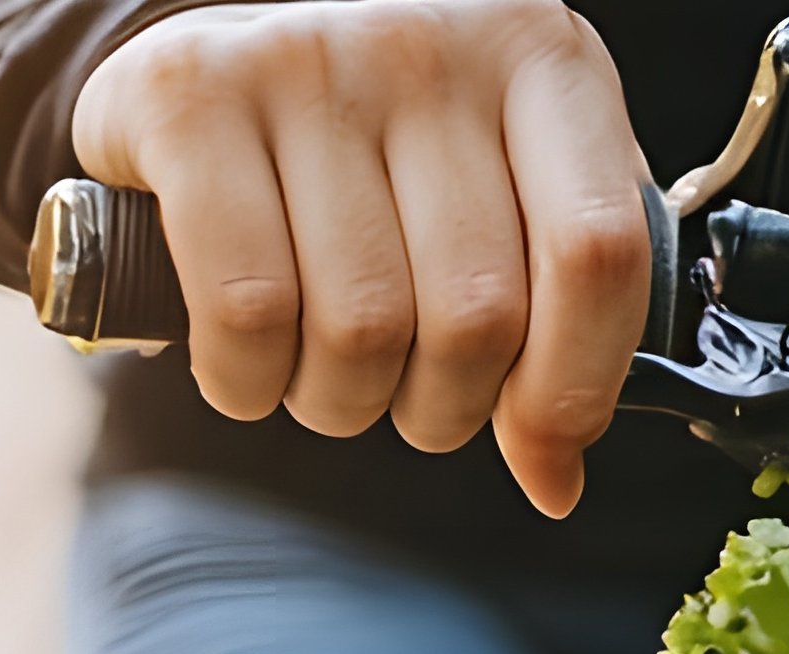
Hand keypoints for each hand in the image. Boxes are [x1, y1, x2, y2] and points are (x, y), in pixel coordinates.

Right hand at [71, 1, 657, 516]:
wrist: (210, 58)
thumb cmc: (368, 137)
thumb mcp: (494, 186)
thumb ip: (552, 311)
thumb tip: (555, 475)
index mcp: (536, 58)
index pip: (596, 253)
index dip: (573, 383)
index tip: (541, 438)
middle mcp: (427, 43)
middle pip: (476, 313)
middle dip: (440, 408)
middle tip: (404, 390)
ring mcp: (305, 61)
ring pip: (363, 328)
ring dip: (339, 401)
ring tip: (320, 365)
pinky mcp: (191, 100)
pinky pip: (248, 309)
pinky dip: (247, 379)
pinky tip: (245, 360)